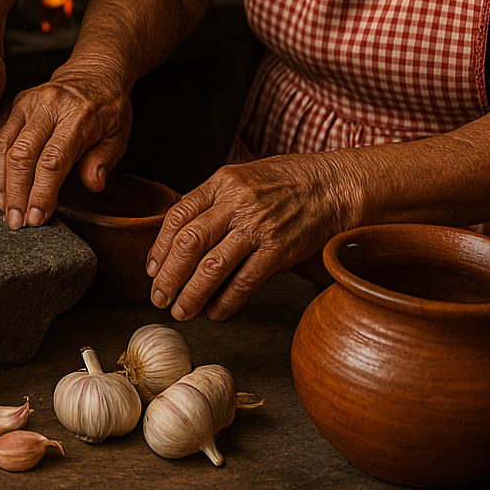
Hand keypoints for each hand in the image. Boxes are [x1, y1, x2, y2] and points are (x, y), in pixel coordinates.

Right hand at [0, 64, 131, 228]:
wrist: (92, 73)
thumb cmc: (107, 108)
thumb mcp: (119, 134)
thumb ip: (105, 160)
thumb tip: (92, 184)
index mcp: (78, 115)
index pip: (53, 160)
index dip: (42, 193)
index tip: (37, 218)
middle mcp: (47, 105)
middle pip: (22, 154)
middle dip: (16, 193)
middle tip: (16, 222)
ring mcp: (25, 103)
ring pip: (1, 145)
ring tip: (3, 208)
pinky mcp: (11, 104)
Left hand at [146, 154, 362, 320]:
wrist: (336, 185)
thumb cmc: (288, 181)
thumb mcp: (243, 177)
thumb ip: (214, 201)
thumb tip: (184, 235)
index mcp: (222, 182)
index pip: (178, 216)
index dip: (160, 247)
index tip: (152, 269)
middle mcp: (236, 203)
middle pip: (188, 243)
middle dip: (169, 275)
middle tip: (159, 297)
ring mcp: (259, 227)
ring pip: (212, 266)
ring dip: (191, 294)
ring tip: (181, 311)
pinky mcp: (280, 250)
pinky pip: (245, 281)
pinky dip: (226, 301)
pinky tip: (215, 312)